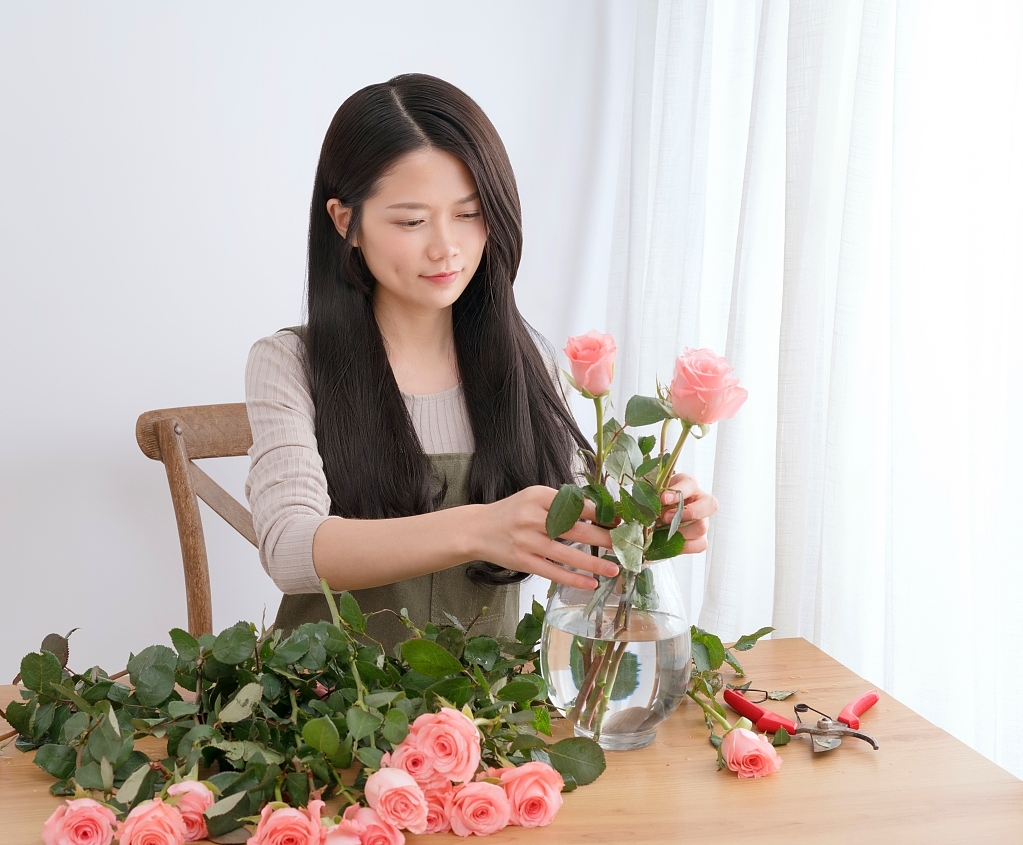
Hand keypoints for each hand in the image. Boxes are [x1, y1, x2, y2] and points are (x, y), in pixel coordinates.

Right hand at [474, 486, 619, 589]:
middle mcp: (533, 517)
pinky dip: (574, 579)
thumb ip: (560, 503)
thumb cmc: (512, 513)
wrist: (477, 529)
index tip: (619, 521)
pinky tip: (591, 583)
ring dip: (594, 563)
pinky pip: (553, 572)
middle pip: (576, 529)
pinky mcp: (523, 561)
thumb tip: (597, 513)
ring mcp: (527, 541)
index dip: (601, 514)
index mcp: (539, 496)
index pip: (577, 505)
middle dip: (604, 538)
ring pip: (567, 554)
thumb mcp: (533, 497)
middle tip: (624, 544)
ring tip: (614, 568)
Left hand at [658, 473, 716, 553]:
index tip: (664, 499)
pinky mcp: (701, 538)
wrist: (656, 516)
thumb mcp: (655, 495)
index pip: (691, 484)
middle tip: (666, 518)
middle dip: (686, 513)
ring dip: (681, 531)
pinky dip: (684, 545)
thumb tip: (650, 506)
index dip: (679, 491)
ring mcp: (703, 520)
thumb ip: (654, 497)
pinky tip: (670, 542)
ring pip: (702, 527)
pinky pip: (700, 544)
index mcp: (689, 486)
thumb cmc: (657, 502)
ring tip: (664, 532)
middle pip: (710, 505)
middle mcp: (701, 502)